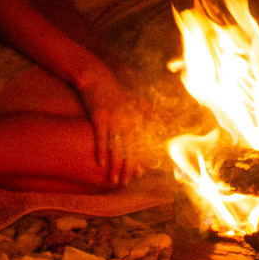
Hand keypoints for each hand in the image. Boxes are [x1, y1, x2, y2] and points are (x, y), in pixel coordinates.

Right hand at [73, 70, 149, 186]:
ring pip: (117, 147)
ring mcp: (114, 119)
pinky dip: (101, 151)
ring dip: (116, 166)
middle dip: (129, 168)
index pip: (141, 144)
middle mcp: (128, 120)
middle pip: (131, 150)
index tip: (140, 174)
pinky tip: (100, 163)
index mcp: (136, 118)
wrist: (96, 77)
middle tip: (126, 182)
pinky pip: (101, 138)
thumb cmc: (114, 89)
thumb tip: (162, 122)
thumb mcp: (135, 99)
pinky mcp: (99, 117)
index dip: (141, 160)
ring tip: (113, 180)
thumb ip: (148, 112)